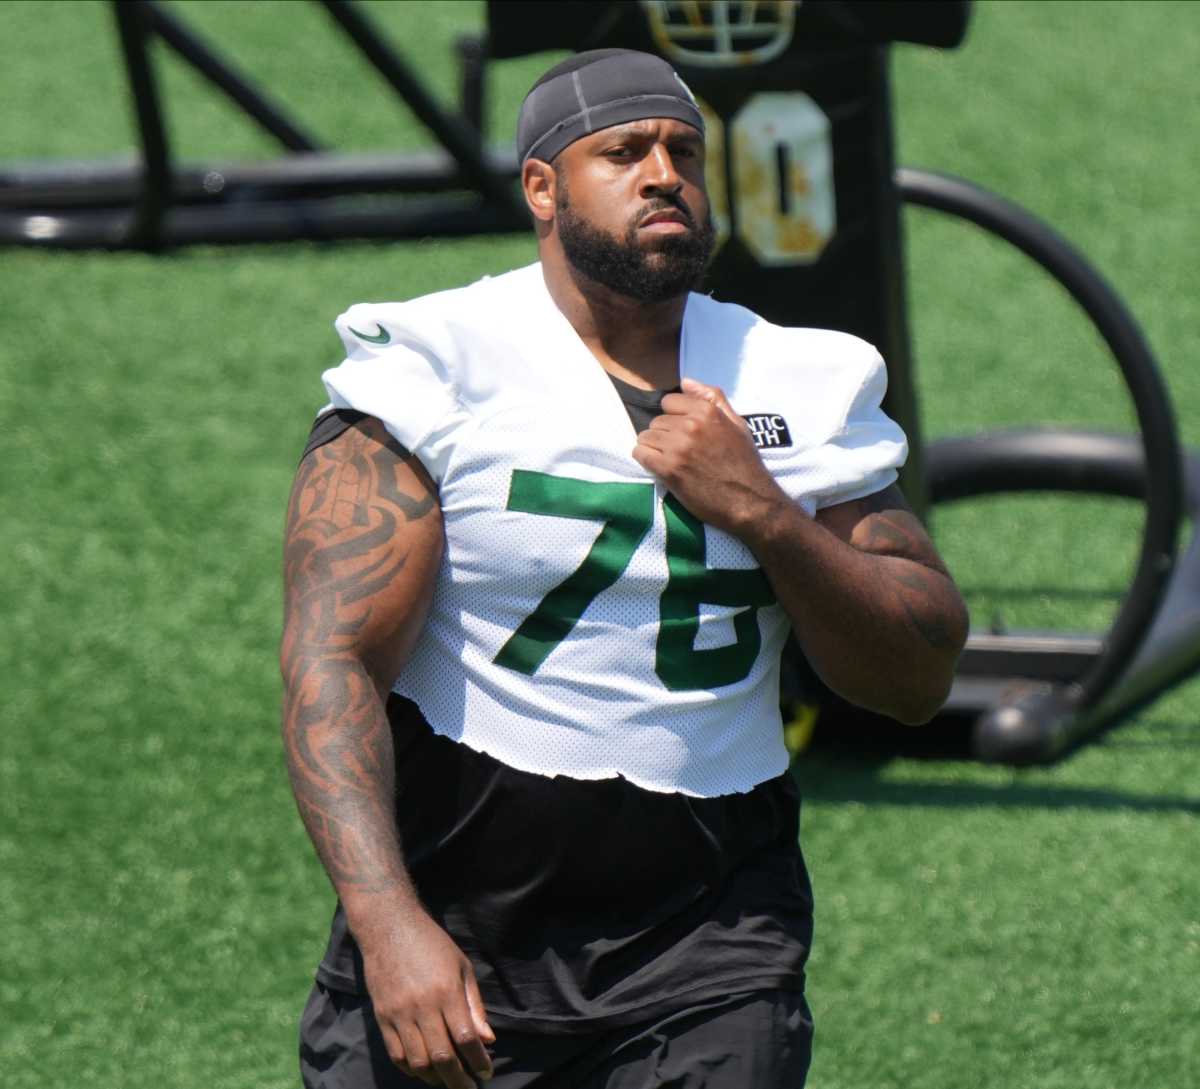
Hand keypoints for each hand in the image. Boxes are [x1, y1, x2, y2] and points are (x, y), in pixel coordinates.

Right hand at [358, 910, 494, 1086]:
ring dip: (435, 1078)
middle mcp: (423, 1007)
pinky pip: (396, 1055)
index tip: (487, 1072)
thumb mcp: (462, 967)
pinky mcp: (382, 1017)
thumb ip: (474, 1006)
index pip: (466, 1038)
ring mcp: (399, 1014)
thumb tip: (487, 1040)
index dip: (478, 1061)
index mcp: (447, 992)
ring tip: (448, 1080)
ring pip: (418, 1062)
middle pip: (442, 1057)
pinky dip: (411, 1069)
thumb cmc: (432, 945)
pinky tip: (424, 1070)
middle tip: (470, 1087)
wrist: (389, 927)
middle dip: (459, 1080)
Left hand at [632, 377, 787, 535]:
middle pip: (656, 421)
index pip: (669, 402)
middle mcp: (690, 425)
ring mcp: (678, 447)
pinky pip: (640, 454)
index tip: (682, 432)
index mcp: (707, 411)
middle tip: (679, 451)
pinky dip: (645, 459)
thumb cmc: (745, 463)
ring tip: (670, 460)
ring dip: (654, 448)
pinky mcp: (668, 469)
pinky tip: (659, 467)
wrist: (749, 501)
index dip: (674, 417)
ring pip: (646, 436)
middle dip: (664, 434)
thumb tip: (685, 381)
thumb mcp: (737, 424)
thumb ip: (713, 398)